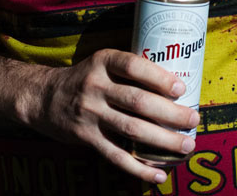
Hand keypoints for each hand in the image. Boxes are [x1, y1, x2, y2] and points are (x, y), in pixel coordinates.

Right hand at [24, 49, 198, 183]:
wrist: (42, 97)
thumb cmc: (86, 78)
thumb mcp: (103, 63)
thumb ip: (130, 71)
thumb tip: (177, 84)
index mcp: (103, 62)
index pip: (134, 67)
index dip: (159, 78)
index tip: (182, 88)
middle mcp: (96, 87)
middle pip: (138, 101)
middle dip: (170, 113)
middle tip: (194, 119)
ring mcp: (90, 114)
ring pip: (131, 129)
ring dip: (162, 140)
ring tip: (186, 145)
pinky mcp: (86, 138)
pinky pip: (116, 155)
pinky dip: (138, 168)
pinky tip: (158, 174)